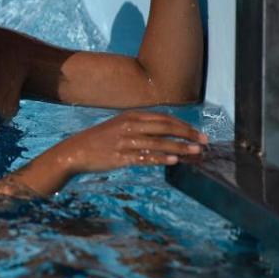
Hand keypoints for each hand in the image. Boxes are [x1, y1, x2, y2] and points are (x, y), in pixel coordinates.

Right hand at [53, 111, 207, 175]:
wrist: (75, 151)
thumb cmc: (99, 140)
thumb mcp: (120, 126)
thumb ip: (141, 127)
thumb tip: (165, 131)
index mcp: (131, 117)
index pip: (164, 118)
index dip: (183, 125)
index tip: (197, 132)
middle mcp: (130, 126)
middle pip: (165, 128)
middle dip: (187, 134)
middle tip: (203, 141)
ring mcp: (125, 141)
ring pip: (158, 143)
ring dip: (179, 147)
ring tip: (195, 152)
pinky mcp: (120, 157)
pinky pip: (144, 157)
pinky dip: (160, 158)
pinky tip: (173, 161)